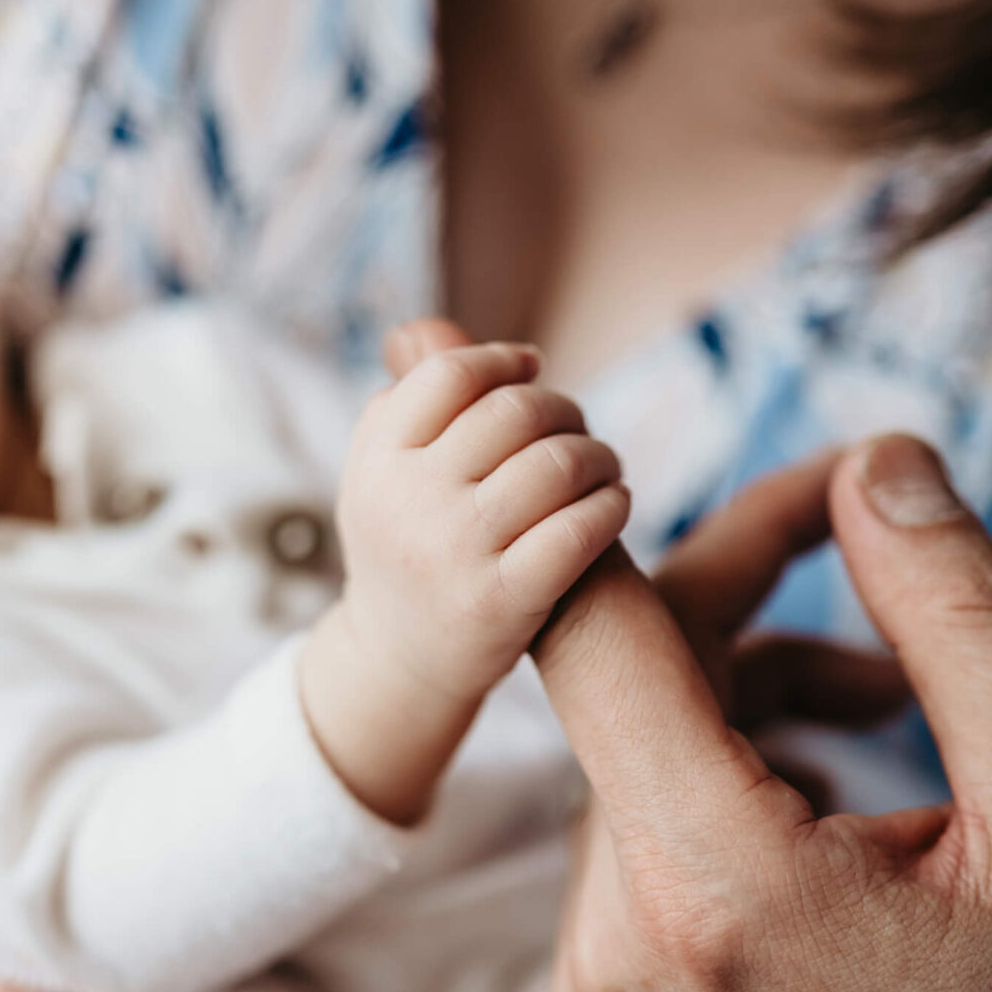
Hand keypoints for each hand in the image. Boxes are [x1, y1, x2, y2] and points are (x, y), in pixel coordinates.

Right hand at [335, 328, 628, 703]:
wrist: (399, 661)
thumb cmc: (405, 547)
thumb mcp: (379, 476)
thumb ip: (405, 407)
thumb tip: (436, 330)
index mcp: (378, 460)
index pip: (451, 376)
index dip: (503, 361)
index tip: (531, 367)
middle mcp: (410, 501)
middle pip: (514, 413)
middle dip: (563, 411)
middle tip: (576, 429)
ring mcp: (457, 553)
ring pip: (557, 465)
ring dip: (598, 457)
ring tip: (602, 468)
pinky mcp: (504, 602)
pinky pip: (580, 531)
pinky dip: (612, 508)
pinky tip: (613, 507)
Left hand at [531, 435, 991, 991]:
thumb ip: (963, 622)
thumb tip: (873, 464)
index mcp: (723, 893)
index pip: (596, 640)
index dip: (576, 501)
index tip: (532, 383)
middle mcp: (620, 950)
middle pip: (624, 689)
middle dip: (737, 596)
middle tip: (852, 532)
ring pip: (632, 761)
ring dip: (746, 702)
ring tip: (893, 712)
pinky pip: (633, 843)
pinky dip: (717, 789)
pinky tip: (835, 806)